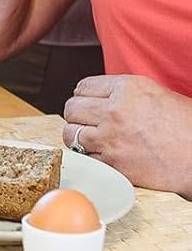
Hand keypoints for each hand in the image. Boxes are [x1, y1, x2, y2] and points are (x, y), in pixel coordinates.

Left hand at [63, 75, 191, 196]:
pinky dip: (87, 155)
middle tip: (86, 120)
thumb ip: (122, 92)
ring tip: (89, 137)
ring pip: (70, 133)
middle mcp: (114, 111)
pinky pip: (82, 156)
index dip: (84, 96)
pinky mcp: (112, 163)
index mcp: (126, 89)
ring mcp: (110, 138)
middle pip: (72, 108)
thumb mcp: (154, 93)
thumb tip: (99, 95)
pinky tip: (99, 153)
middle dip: (77, 114)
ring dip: (77, 135)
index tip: (88, 102)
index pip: (83, 87)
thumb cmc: (185, 126)